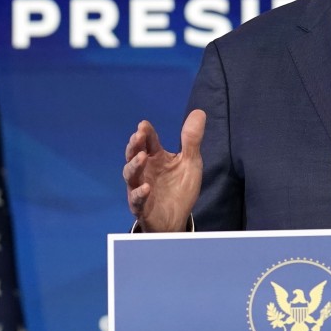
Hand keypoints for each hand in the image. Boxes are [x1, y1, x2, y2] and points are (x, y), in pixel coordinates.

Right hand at [123, 110, 205, 231]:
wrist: (177, 218)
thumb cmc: (180, 188)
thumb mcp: (190, 162)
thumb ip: (191, 139)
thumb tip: (199, 112)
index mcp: (156, 158)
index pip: (148, 141)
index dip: (145, 133)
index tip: (144, 125)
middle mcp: (145, 171)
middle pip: (134, 155)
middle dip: (135, 145)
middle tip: (137, 136)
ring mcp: (140, 187)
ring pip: (131, 175)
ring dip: (134, 165)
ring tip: (142, 157)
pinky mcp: (141, 206)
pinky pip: (136, 200)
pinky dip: (140, 193)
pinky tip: (147, 187)